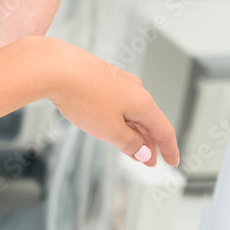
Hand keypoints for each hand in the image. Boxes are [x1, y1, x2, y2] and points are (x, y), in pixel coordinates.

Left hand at [47, 38, 179, 167]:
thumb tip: (144, 152)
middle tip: (146, 161)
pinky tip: (112, 123)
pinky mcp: (102, 77)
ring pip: (133, 110)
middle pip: (149, 121)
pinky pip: (118, 101)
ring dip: (134, 130)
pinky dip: (120, 117)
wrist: (56, 67)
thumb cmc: (82, 96)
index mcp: (143, 103)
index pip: (164, 130)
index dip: (169, 150)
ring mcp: (118, 81)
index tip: (172, 162)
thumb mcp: (109, 130)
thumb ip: (129, 143)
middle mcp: (135, 89)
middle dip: (149, 143)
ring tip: (130, 146)